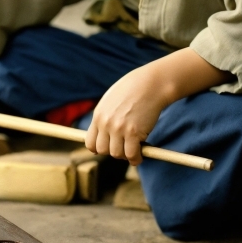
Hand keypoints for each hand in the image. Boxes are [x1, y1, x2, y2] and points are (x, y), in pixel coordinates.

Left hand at [85, 47, 233, 165]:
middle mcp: (105, 123)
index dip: (99, 149)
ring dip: (126, 155)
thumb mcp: (111, 101)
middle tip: (125, 146)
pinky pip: (132, 155)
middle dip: (113, 151)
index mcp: (98, 115)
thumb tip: (105, 135)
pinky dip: (136, 158)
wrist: (150, 84)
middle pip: (103, 150)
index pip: (90, 143)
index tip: (110, 147)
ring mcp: (119, 128)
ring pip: (117, 154)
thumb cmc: (133, 90)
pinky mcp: (133, 132)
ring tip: (134, 148)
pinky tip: (141, 154)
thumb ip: (106, 117)